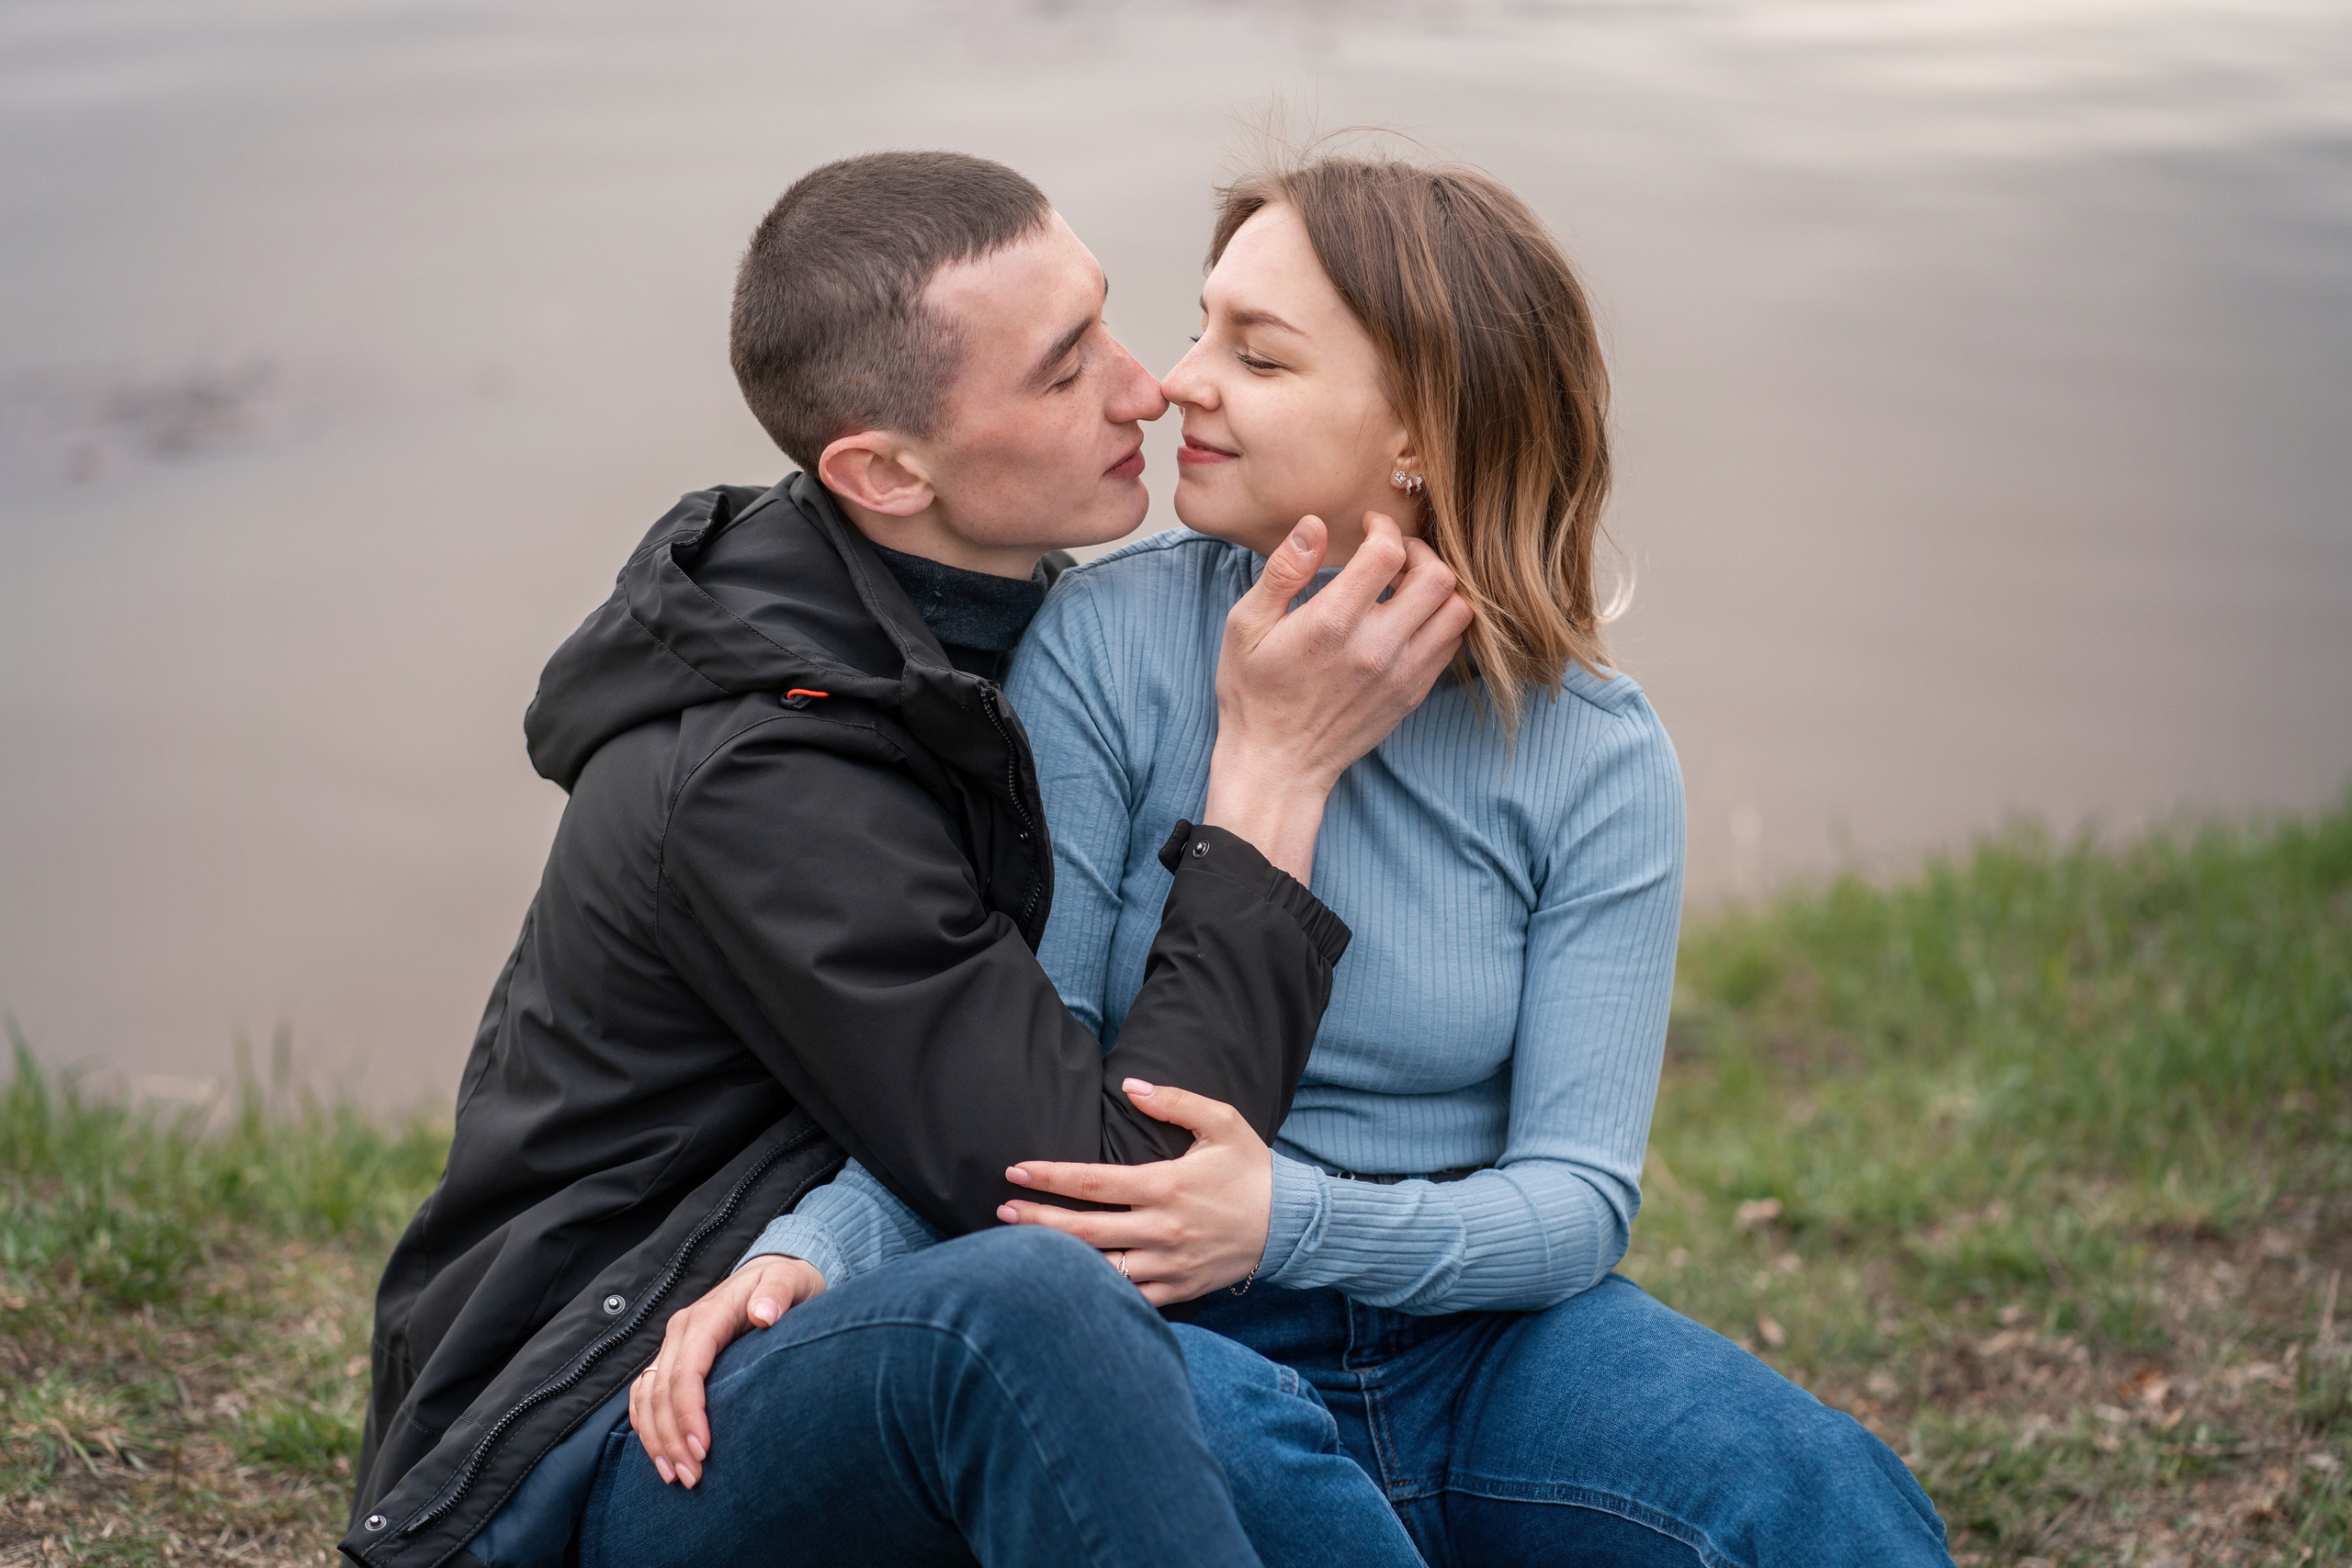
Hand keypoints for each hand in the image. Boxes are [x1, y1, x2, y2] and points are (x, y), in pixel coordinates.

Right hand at [627, 1254, 823, 1486]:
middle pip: (662, 1392)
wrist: (771, 1272)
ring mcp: (672, 1345)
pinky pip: (645, 1394)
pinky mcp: (671, 1358)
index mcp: (706, 1316)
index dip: (689, 1413)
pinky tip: (660, 1454)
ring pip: (647, 1398)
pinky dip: (646, 1426)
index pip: (686, 1372)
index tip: (704, 1449)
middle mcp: (681, 1331)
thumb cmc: (786, 1281)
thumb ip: (778, 1293)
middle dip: (672, 1439)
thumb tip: (763, 1314)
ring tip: (676, 1476)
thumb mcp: (790, 1280)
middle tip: (693, 1477)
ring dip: (656, 1440)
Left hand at [994, 1079, 1271, 1306]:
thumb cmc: (1251, 1169)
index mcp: (1166, 1186)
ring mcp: (1169, 1264)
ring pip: (1099, 1269)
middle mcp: (1162, 1229)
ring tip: (1020, 1249)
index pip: (1092, 1182)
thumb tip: (1130, 1085)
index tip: (1014, 1170)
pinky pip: (1129, 1298)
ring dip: (1057, 1259)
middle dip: (1035, 1219)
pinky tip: (1068, 1283)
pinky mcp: (1179, 1289)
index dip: (1048, 1176)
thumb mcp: (1222, 1122)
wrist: (1292, 1224)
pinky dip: (1096, 1293)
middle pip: (1083, 1230)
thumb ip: (1174, 1101)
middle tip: (1001, 1210)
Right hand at [1205, 512, 1471, 880]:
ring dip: (1438, 587)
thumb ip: (1283, 571)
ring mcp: (1401, 674)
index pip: (1388, 552)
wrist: (1278, 766)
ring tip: (1407, 585)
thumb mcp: (1245, 627)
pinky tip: (1410, 619)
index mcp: (1332, 623)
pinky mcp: (1413, 694)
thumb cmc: (1253, 693)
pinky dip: (1440, 620)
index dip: (1383, 526)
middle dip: (1420, 551)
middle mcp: (1376, 647)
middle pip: (1437, 577)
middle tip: (1395, 553)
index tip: (1368, 526)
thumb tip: (1314, 524)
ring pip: (1456, 611)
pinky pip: (1451, 644)